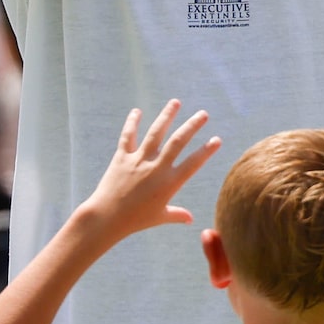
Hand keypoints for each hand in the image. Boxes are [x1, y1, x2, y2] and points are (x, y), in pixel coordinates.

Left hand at [71, 101, 220, 244]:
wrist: (107, 217)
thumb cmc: (135, 220)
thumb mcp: (159, 217)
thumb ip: (176, 215)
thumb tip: (190, 219)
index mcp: (169, 183)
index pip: (193, 163)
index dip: (207, 151)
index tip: (217, 139)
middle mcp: (156, 168)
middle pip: (178, 141)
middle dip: (192, 126)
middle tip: (203, 114)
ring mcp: (139, 160)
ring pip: (156, 133)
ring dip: (167, 116)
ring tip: (175, 102)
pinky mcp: (122, 157)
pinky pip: (128, 136)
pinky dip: (132, 122)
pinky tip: (137, 111)